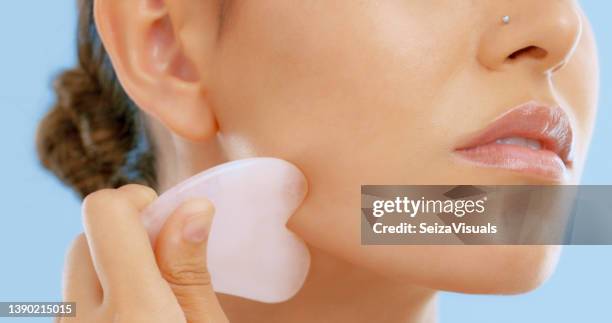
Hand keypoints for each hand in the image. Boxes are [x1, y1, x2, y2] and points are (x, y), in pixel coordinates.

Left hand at [59, 184, 228, 322]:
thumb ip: (191, 273)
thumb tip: (193, 207)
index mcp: (132, 311)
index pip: (104, 211)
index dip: (138, 202)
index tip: (169, 221)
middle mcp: (83, 319)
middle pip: (86, 236)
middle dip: (127, 239)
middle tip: (168, 269)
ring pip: (77, 269)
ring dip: (111, 268)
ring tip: (151, 300)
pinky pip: (74, 299)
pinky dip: (102, 295)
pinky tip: (133, 318)